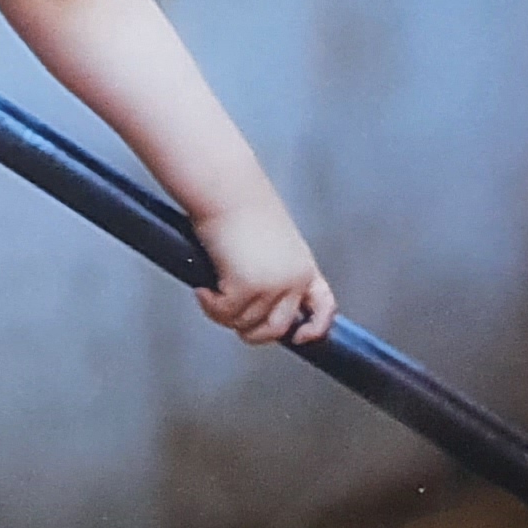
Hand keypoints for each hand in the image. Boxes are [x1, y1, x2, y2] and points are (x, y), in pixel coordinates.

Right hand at [190, 194, 334, 347]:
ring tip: (210, 292)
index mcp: (303, 266)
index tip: (299, 338)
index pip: (324, 307)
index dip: (315, 328)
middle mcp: (293, 279)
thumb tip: (254, 303)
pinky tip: (203, 289)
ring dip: (222, 313)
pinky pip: (225, 313)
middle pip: (277, 328)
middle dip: (250, 330)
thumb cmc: (240, 205)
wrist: (226, 189)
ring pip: (245, 323)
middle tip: (227, 313)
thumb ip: (272, 270)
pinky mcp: (246, 287)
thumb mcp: (270, 242)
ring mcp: (272, 285)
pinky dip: (210, 305)